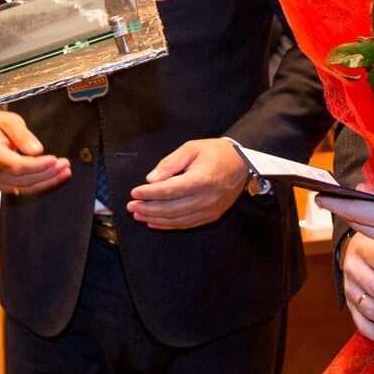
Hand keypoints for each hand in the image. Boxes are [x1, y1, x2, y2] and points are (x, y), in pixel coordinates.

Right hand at [0, 109, 69, 194]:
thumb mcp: (8, 121)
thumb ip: (22, 135)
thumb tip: (37, 151)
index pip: (17, 165)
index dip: (38, 165)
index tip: (55, 160)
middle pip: (24, 179)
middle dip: (48, 173)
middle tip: (65, 165)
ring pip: (25, 188)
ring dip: (48, 181)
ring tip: (65, 172)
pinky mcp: (0, 186)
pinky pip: (23, 189)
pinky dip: (40, 184)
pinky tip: (54, 178)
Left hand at [126, 138, 247, 228]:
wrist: (242, 164)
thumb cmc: (216, 153)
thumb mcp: (191, 148)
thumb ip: (170, 163)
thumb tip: (151, 179)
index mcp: (201, 180)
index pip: (169, 191)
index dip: (149, 194)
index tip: (134, 192)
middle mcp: (206, 198)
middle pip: (170, 209)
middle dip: (148, 208)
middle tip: (131, 205)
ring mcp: (210, 210)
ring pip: (177, 220)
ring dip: (155, 219)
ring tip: (139, 215)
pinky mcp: (211, 216)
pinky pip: (186, 224)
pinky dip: (168, 225)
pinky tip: (155, 222)